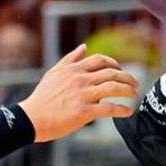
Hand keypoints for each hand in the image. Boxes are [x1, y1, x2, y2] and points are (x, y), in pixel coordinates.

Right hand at [17, 45, 140, 141]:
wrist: (30, 119)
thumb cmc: (42, 98)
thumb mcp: (53, 73)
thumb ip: (70, 59)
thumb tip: (84, 46)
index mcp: (74, 70)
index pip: (101, 60)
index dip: (115, 64)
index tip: (121, 71)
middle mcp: (80, 80)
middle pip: (112, 73)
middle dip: (128, 78)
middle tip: (135, 84)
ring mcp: (83, 95)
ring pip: (114, 88)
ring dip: (128, 91)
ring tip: (134, 95)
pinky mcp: (84, 112)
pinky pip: (109, 109)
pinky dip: (122, 110)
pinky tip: (128, 112)